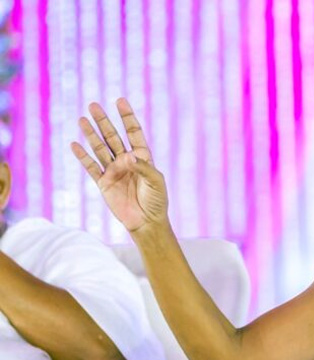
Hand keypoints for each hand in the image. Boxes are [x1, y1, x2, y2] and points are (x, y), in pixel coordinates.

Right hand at [71, 99, 168, 232]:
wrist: (146, 221)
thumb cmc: (156, 200)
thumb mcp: (156, 182)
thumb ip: (143, 167)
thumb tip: (127, 156)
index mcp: (142, 157)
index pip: (133, 132)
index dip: (127, 117)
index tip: (120, 100)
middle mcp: (126, 161)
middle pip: (113, 137)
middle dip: (104, 121)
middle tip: (94, 105)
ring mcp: (114, 171)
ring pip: (100, 148)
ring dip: (91, 134)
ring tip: (82, 119)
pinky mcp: (104, 183)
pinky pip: (91, 167)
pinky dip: (83, 157)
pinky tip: (74, 145)